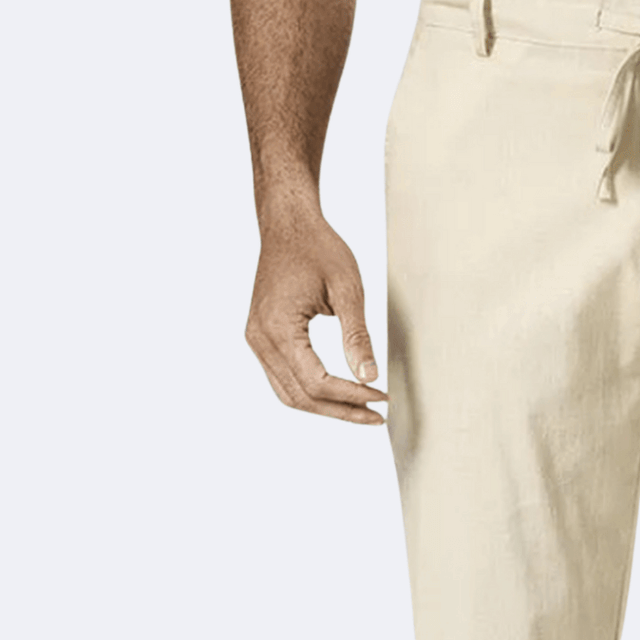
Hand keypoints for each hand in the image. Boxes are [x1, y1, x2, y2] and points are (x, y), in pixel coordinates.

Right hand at [245, 213, 389, 424]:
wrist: (288, 224)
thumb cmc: (317, 247)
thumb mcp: (348, 289)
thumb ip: (357, 336)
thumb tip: (369, 377)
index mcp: (278, 327)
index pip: (316, 382)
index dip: (351, 397)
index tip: (381, 399)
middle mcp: (260, 338)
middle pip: (301, 396)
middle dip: (341, 411)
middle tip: (376, 415)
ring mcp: (257, 340)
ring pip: (289, 394)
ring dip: (326, 408)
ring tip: (361, 410)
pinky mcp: (262, 338)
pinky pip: (283, 378)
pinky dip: (311, 392)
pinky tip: (339, 393)